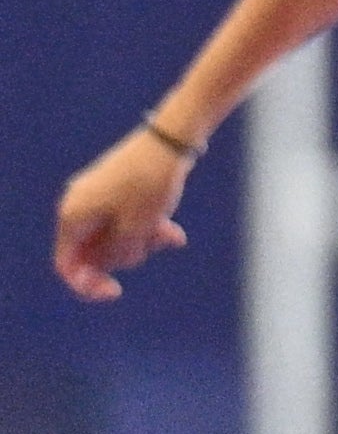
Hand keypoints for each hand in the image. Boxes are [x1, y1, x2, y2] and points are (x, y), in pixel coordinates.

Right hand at [55, 129, 195, 300]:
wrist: (170, 141)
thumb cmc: (150, 185)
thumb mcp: (136, 230)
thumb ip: (117, 255)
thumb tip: (107, 266)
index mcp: (72, 216)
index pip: (67, 264)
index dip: (87, 284)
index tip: (115, 292)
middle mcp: (78, 206)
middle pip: (94, 252)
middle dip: (126, 256)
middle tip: (153, 244)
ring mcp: (96, 198)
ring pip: (114, 238)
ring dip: (142, 243)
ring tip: (169, 233)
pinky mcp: (116, 192)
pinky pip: (126, 222)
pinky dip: (146, 229)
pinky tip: (173, 233)